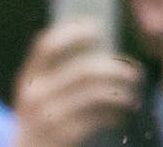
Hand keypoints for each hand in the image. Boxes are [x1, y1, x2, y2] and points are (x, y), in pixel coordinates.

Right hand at [12, 20, 142, 146]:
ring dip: (122, 92)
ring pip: (96, 94)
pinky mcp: (64, 135)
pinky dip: (116, 113)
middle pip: (84, 70)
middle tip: (134, 71)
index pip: (47, 45)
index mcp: (29, 78)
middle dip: (115, 68)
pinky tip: (122, 113)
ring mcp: (50, 116)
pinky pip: (99, 117)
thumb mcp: (40, 93)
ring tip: (133, 93)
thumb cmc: (44, 117)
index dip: (72, 32)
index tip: (96, 27)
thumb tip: (103, 48)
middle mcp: (36, 95)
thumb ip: (60, 72)